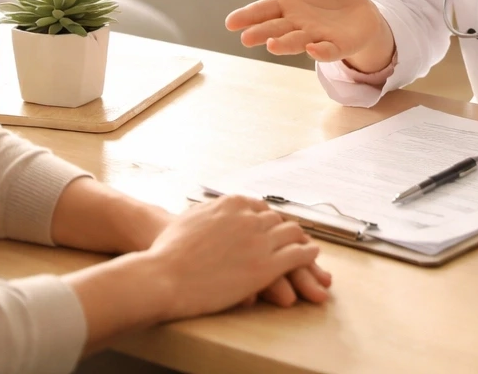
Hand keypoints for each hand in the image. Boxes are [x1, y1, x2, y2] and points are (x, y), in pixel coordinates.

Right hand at [143, 195, 325, 320]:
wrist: (164, 276)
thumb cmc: (169, 251)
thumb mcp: (191, 218)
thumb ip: (210, 211)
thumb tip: (213, 208)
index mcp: (232, 203)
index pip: (260, 207)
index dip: (268, 220)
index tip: (272, 227)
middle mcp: (249, 217)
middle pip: (278, 220)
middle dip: (286, 230)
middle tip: (294, 238)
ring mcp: (260, 240)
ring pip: (292, 233)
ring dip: (301, 239)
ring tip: (308, 246)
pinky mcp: (266, 265)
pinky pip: (297, 255)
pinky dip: (308, 254)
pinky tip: (313, 255)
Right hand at [226, 0, 394, 72]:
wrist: (363, 9)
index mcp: (287, 5)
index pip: (264, 10)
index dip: (248, 16)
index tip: (230, 22)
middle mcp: (297, 24)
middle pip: (276, 29)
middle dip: (262, 33)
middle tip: (246, 38)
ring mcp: (316, 37)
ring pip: (298, 42)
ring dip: (285, 45)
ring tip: (272, 45)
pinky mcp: (337, 46)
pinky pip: (328, 50)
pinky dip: (320, 52)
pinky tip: (312, 49)